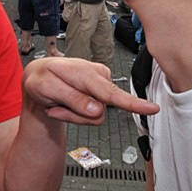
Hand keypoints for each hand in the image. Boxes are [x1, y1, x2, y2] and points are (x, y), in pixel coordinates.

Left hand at [22, 57, 158, 125]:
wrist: (39, 77)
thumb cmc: (42, 78)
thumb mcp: (47, 88)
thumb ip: (73, 99)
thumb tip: (98, 110)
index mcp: (86, 73)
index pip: (111, 93)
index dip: (133, 103)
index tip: (152, 108)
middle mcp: (98, 78)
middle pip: (97, 113)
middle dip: (74, 116)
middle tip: (54, 105)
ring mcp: (99, 87)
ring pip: (95, 117)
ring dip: (72, 115)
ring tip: (58, 102)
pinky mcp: (98, 96)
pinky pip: (91, 116)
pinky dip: (73, 114)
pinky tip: (64, 103)